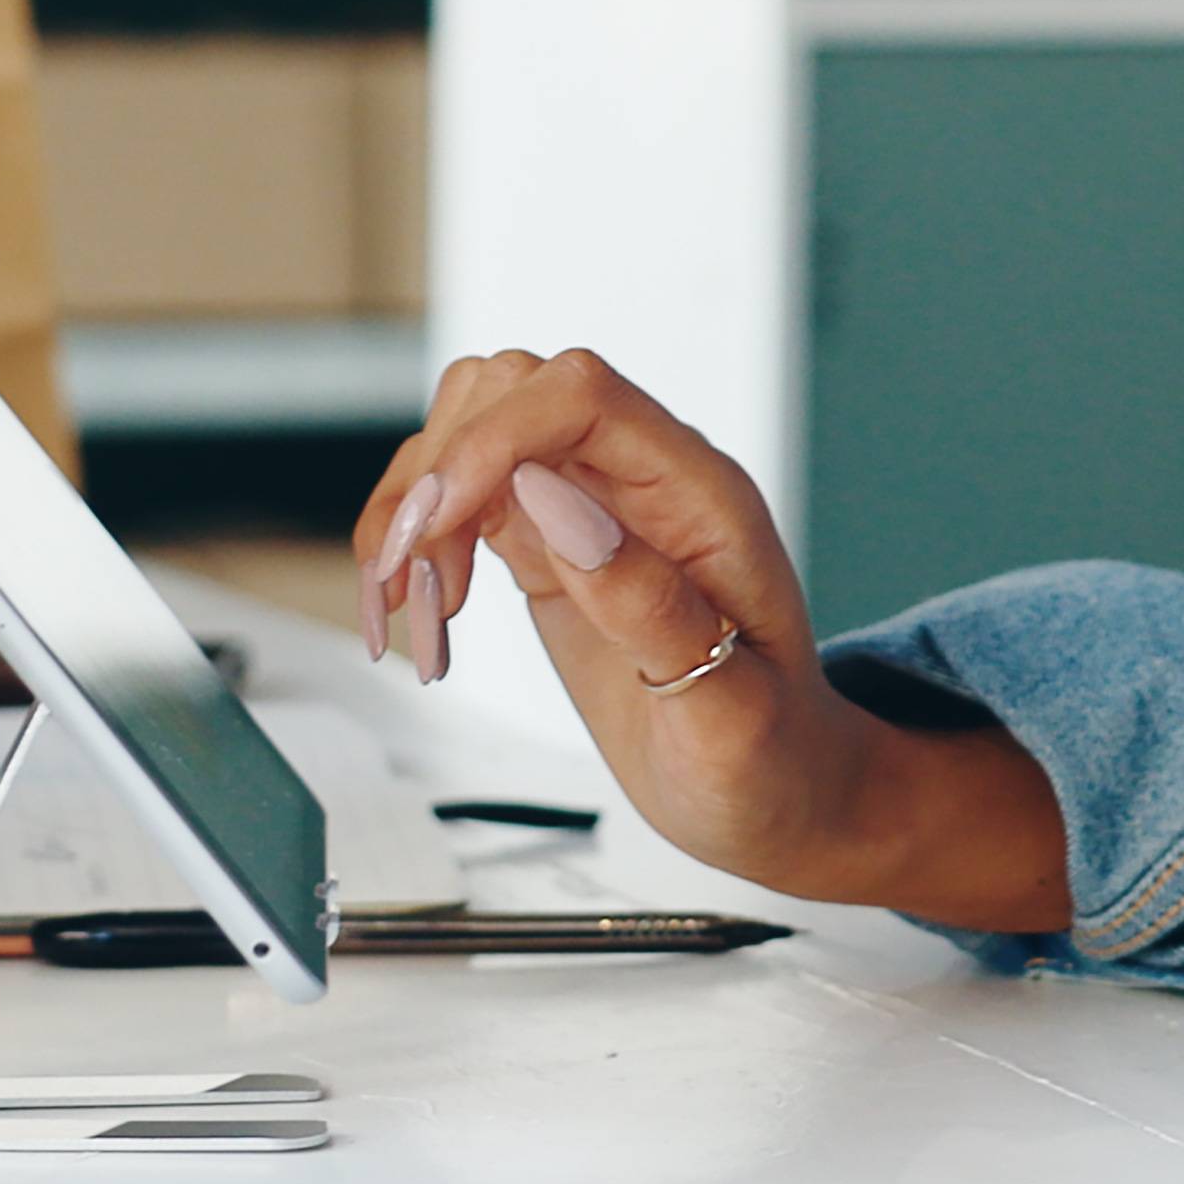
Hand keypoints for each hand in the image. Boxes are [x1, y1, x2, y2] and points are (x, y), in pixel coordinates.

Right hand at [349, 347, 1070, 933]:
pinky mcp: (549, 546)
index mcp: (701, 498)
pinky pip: (461, 502)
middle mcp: (643, 482)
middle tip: (409, 586)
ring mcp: (591, 508)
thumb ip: (652, 608)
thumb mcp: (730, 713)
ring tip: (405, 618)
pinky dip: (416, 548)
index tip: (435, 523)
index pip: (583, 394)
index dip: (493, 437)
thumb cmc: (772, 757)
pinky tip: (418, 617)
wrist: (777, 790)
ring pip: (469, 436)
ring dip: (411, 513)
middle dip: (436, 475)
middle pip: (509, 393)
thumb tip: (559, 504)